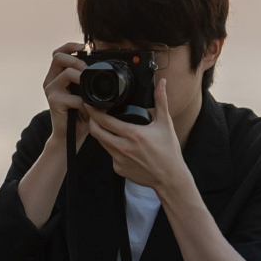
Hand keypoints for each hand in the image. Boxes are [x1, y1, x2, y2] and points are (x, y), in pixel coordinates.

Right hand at [42, 43, 89, 144]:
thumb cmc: (79, 115)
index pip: (59, 53)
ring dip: (83, 80)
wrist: (70, 137)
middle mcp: (50, 80)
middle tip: (87, 70)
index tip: (84, 46)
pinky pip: (75, 96)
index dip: (70, 46)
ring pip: (67, 73)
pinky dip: (86, 104)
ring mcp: (51, 90)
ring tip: (90, 93)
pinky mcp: (54, 101)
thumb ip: (87, 80)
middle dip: (76, 60)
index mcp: (56, 76)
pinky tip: (87, 111)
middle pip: (58, 57)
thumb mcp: (84, 93)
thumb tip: (103, 67)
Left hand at [89, 70, 192, 195]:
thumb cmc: (169, 152)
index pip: (104, 121)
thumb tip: (161, 83)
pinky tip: (120, 144)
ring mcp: (119, 160)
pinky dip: (112, 148)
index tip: (90, 104)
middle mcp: (123, 148)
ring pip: (102, 143)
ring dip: (101, 133)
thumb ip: (161, 101)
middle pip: (96, 132)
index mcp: (133, 134)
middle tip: (93, 113)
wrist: (170, 178)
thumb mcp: (165, 124)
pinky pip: (110, 155)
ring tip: (105, 126)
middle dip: (92, 121)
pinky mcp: (118, 169)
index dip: (94, 111)